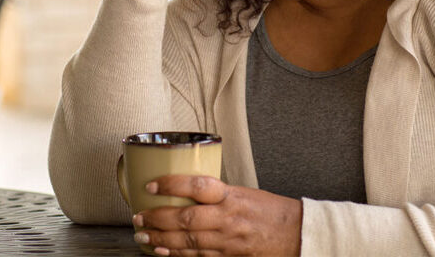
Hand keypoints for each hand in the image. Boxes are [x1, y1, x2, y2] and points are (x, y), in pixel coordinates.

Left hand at [132, 175, 301, 255]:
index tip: (151, 184)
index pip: (197, 186)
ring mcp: (228, 241)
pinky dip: (177, 254)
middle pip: (186, 218)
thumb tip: (184, 189)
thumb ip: (215, 193)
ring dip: (161, 239)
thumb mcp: (243, 192)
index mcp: (231, 196)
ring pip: (188, 241)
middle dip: (157, 218)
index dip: (171, 184)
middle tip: (137, 216)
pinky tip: (162, 251)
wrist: (296, 235)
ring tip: (141, 235)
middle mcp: (228, 218)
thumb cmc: (270, 211)